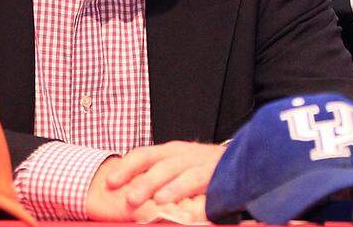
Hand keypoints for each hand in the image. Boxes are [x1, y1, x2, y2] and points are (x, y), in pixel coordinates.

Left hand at [104, 141, 226, 206]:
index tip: (109, 183)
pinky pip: (203, 180)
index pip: (144, 154)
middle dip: (146, 182)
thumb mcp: (177, 167)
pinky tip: (179, 201)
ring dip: (170, 187)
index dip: (126, 168)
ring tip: (158, 200)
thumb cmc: (201, 167)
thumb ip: (156, 175)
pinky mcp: (218, 173)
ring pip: (183, 172)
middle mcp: (186, 154)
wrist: (242, 158)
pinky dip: (189, 190)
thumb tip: (125, 192)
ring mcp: (203, 162)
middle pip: (162, 165)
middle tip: (130, 199)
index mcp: (170, 151)